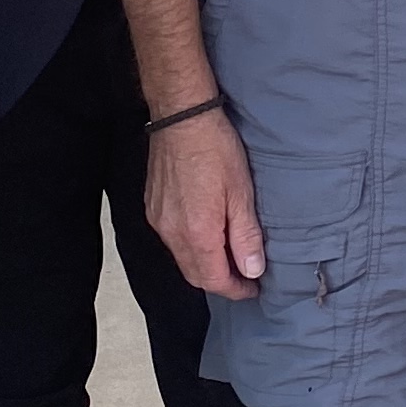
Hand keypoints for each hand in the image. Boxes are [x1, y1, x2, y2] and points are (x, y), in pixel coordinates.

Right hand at [146, 109, 266, 300]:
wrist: (181, 116)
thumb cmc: (215, 148)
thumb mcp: (241, 192)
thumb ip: (246, 235)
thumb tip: (252, 270)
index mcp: (197, 233)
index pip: (214, 279)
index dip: (236, 289)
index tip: (253, 289)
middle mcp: (171, 232)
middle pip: (195, 274)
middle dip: (220, 281)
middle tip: (244, 277)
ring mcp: (158, 220)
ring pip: (182, 258)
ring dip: (205, 264)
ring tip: (229, 256)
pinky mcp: (152, 207)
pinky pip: (171, 240)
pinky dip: (190, 247)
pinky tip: (206, 234)